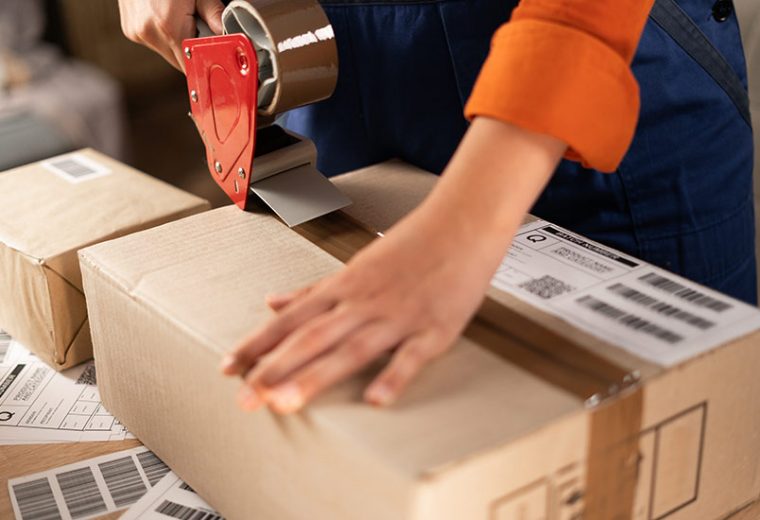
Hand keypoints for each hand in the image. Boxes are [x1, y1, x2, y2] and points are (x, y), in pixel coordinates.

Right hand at [118, 0, 224, 71]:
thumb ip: (212, 12)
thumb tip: (226, 33)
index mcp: (168, 26)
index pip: (192, 65)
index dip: (205, 60)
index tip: (215, 55)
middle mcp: (149, 33)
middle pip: (180, 61)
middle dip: (193, 49)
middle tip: (198, 26)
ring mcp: (136, 32)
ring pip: (168, 52)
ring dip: (178, 41)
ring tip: (180, 16)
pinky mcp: (130, 29)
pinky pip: (155, 42)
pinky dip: (165, 35)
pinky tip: (167, 15)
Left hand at [221, 118, 566, 413]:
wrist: (462, 223)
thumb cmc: (410, 244)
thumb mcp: (355, 265)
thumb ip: (313, 289)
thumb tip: (272, 301)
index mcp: (343, 287)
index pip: (291, 320)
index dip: (258, 345)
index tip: (228, 368)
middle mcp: (363, 302)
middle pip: (312, 337)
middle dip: (275, 368)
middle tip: (246, 398)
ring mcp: (398, 315)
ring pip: (351, 348)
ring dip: (316, 375)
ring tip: (286, 402)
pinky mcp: (433, 328)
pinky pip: (411, 355)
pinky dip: (393, 376)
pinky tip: (374, 399)